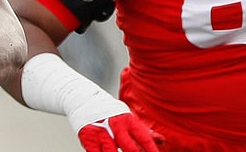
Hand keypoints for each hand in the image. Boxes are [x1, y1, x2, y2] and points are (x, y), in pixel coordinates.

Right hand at [20, 53, 162, 151]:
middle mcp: (115, 125)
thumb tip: (162, 141)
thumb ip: (144, 131)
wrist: (83, 99)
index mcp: (127, 119)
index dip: (151, 149)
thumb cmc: (110, 111)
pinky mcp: (87, 137)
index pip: (143, 137)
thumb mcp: (128, 117)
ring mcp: (101, 132)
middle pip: (130, 148)